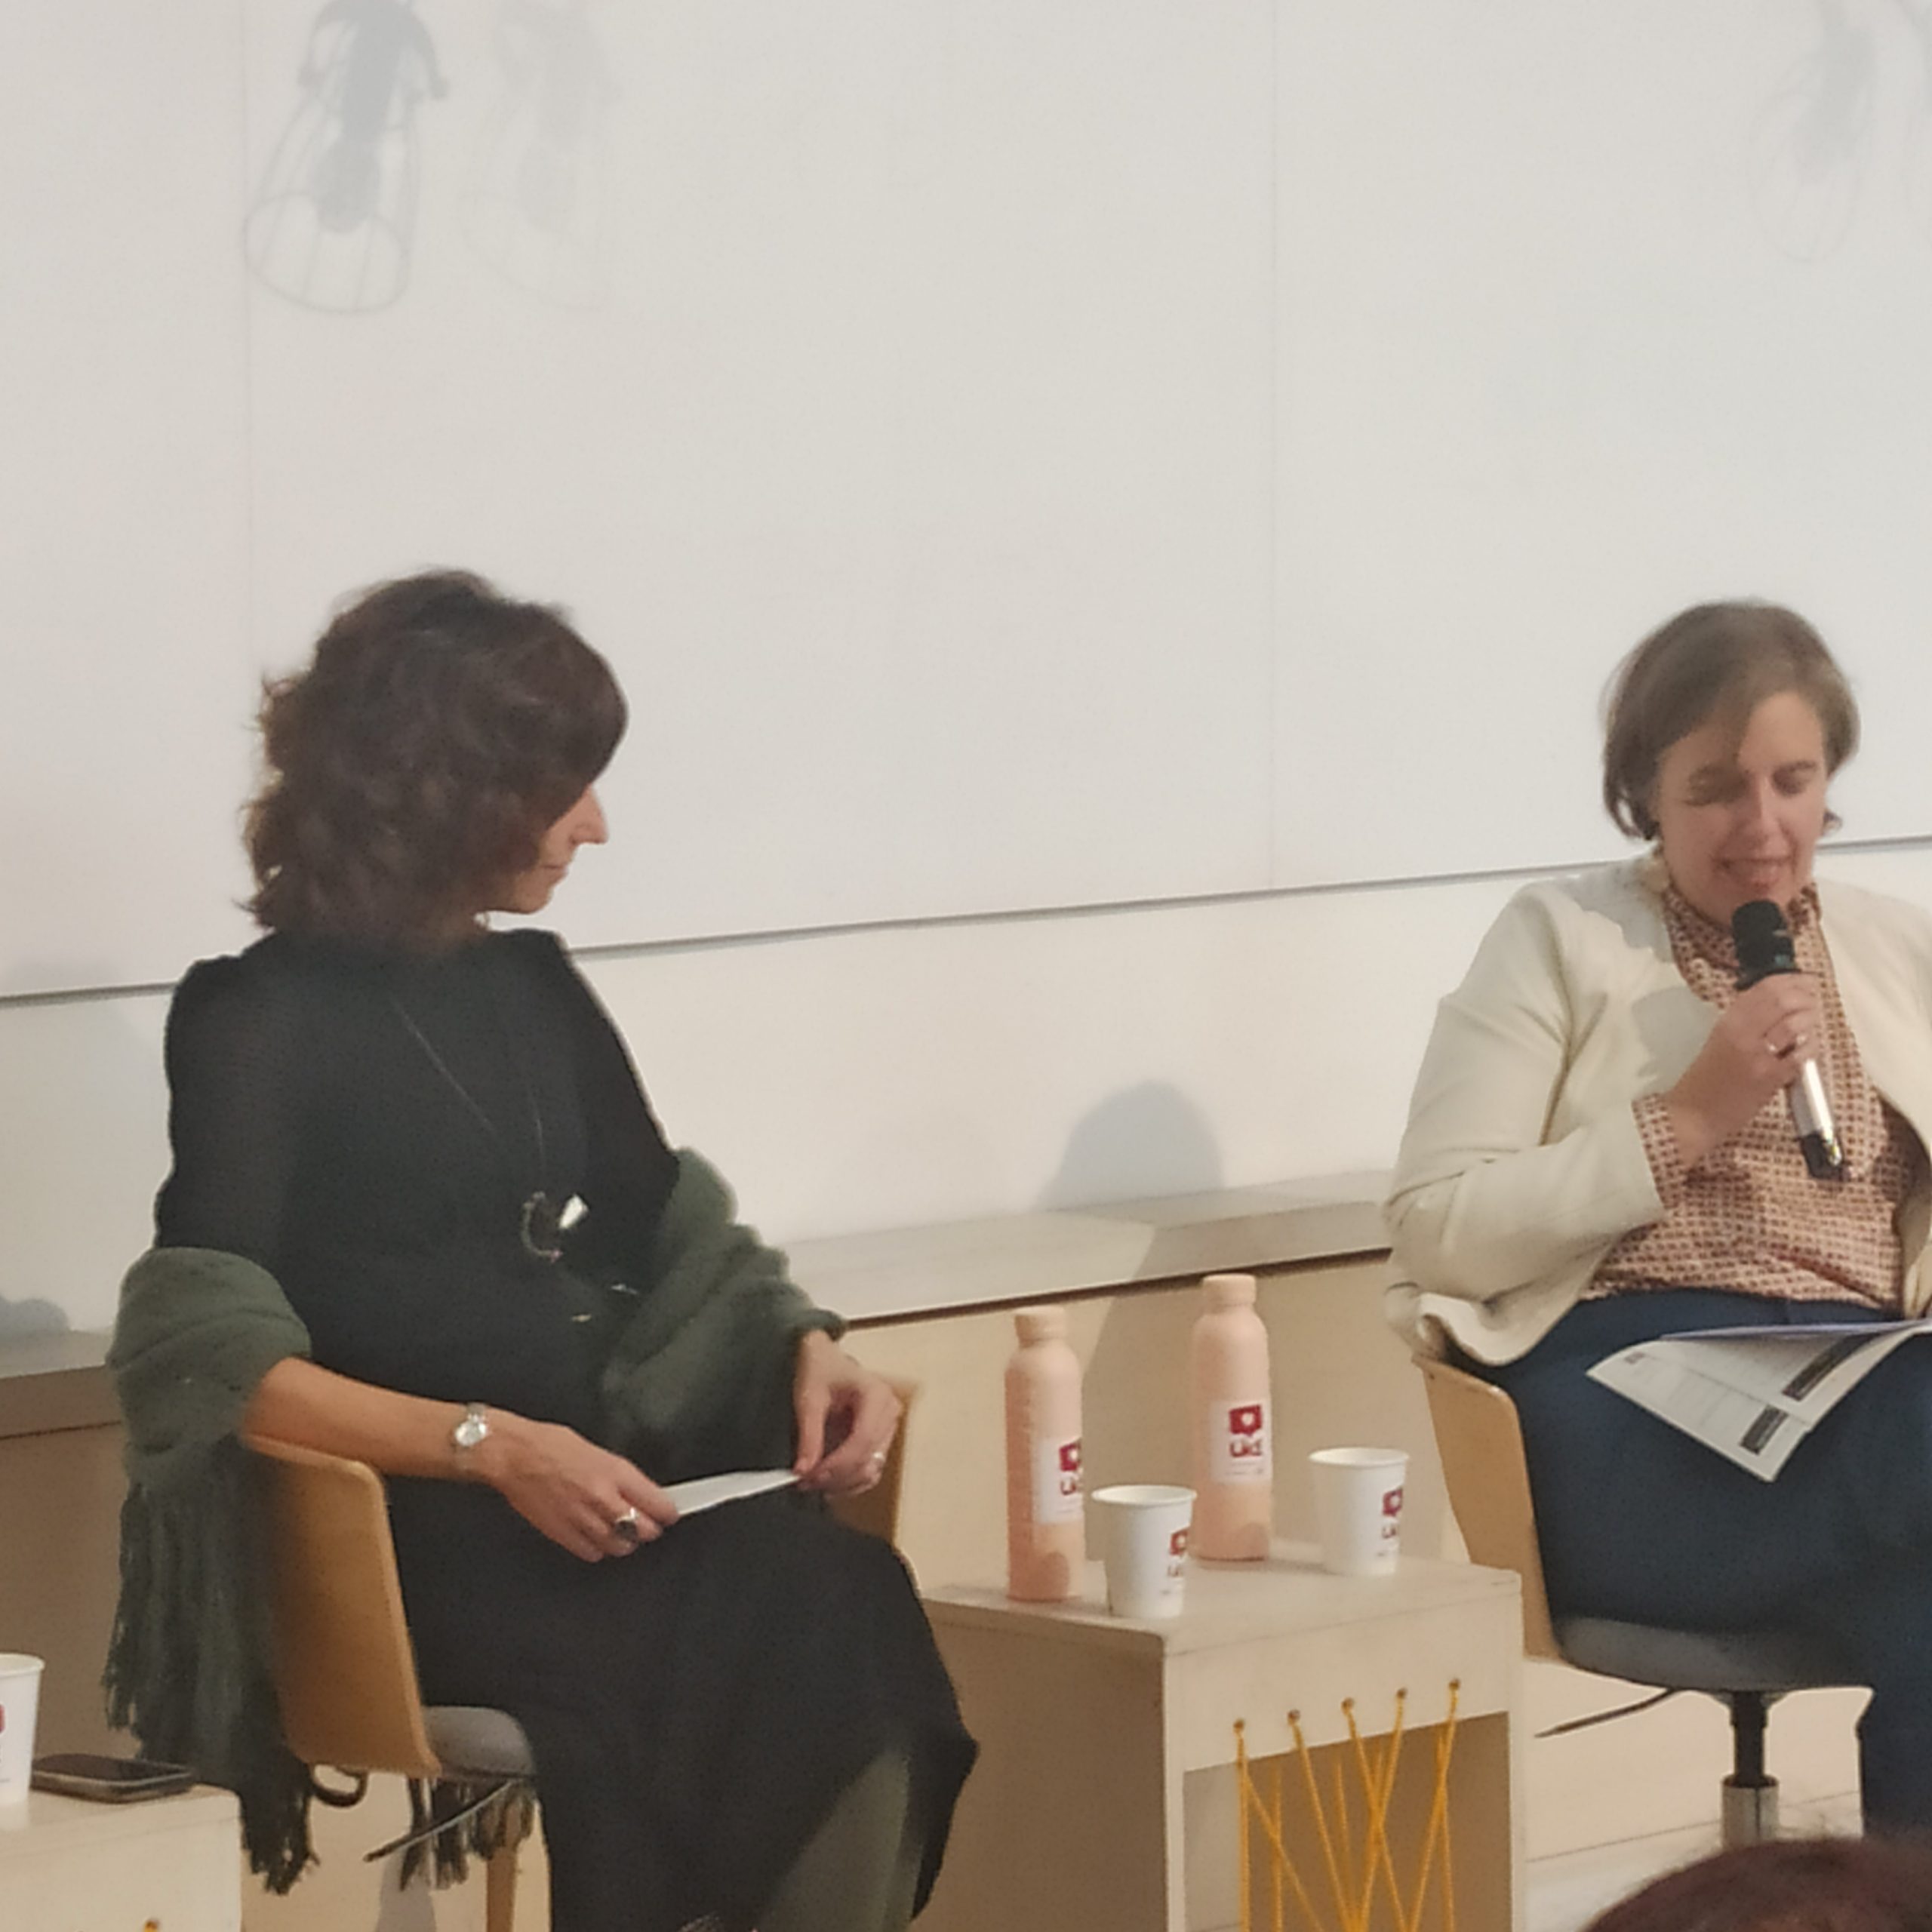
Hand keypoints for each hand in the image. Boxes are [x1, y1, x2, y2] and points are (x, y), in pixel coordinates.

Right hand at [469, 1414, 677, 1561]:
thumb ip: (620, 1475)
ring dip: (626, 1542)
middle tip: (651, 1525)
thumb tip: (639, 1491)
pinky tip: (597, 1538)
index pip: (657, 1503)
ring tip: (625, 1533)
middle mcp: (602, 1498)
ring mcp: (583, 1519)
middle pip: (643, 1530)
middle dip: (651, 1529)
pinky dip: (599, 1549)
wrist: (513, 1456)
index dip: (668, 1512)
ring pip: (620, 1546)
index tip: (671, 1513)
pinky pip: (592, 1553)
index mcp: (614, 1472)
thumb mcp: (597, 1450)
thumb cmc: (549, 1444)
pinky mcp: (563, 1534)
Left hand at [792, 1331, 901, 1495]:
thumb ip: (808, 1436)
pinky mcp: (879, 1440)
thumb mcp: (809, 1398)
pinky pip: (869, 1469)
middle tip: (806, 1481)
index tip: (811, 1475)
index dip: (838, 1464)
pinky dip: (848, 1480)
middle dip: (837, 1476)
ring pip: (871, 1470)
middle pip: (869, 1459)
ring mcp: (887, 1428)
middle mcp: (889, 1412)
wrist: (823, 1359)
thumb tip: (804, 1470)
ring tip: (812, 1481)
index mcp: (877, 1395)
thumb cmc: (820, 1368)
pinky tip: (826, 1481)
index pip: (863, 1440)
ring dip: (842, 1482)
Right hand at [1662, 973, 1825, 1167]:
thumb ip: (1746, 1021)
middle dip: (1806, 997)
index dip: (1790, 980)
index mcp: (1727, 1022)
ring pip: (1794, 1025)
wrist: (1695, 1114)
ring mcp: (1756, 1056)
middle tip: (1813, 1000)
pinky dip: (1811, 1048)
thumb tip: (1778, 1005)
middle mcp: (1741, 1034)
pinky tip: (1810, 1048)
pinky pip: (1800, 1056)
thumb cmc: (1707, 1080)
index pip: (1764, 988)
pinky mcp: (1770, 1079)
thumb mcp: (1720, 1040)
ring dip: (1810, 1021)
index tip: (1803, 981)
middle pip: (1782, 1000)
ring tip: (1812, 1023)